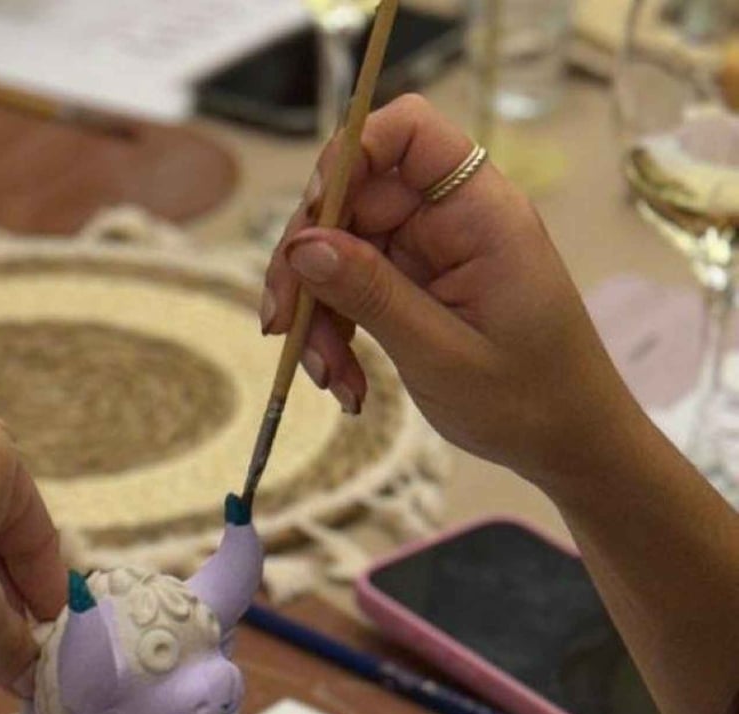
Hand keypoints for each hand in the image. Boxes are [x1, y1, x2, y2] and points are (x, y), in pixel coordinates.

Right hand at [262, 95, 638, 489]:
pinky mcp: (412, 284)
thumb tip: (302, 245)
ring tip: (328, 376)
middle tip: (284, 327)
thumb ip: (370, 293)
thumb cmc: (529, 400)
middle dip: (308, 263)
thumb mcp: (441, 352)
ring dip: (316, 311)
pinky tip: (343, 381)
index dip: (349, 155)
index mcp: (479, 213)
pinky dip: (334, 331)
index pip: (408, 132)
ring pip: (339, 249)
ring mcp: (429, 251)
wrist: (568, 444)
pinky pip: (350, 287)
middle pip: (351, 198)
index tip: (312, 220)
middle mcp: (451, 219)